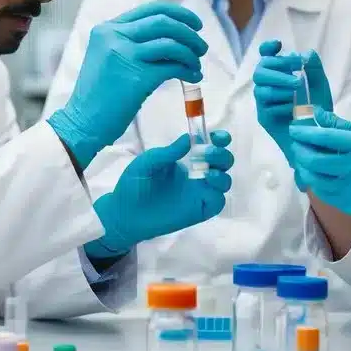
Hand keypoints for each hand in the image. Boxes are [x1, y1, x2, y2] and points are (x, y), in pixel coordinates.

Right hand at [49, 2, 207, 168]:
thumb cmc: (99, 95)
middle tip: (202, 46)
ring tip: (197, 63)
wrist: (83, 122)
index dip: (178, 13)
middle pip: (164, 21)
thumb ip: (129, 41)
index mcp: (107, 29)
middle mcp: (114, 36)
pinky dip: (188, 69)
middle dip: (190, 32)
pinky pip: (173, 66)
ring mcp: (124, 55)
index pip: (150, 9)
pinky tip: (193, 77)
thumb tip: (170, 36)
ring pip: (171, 42)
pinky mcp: (137, 77)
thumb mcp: (107, 56)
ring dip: (192, 51)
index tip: (194, 24)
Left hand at [86, 131, 233, 258]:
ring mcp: (199, 193)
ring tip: (208, 173)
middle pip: (223, 162)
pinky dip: (217, 194)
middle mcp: (197, 174)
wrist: (126, 212)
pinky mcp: (199, 210)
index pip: (210, 146)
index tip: (218, 137)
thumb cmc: (135, 183)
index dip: (219, 140)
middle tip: (208, 154)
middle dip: (222, 155)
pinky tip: (206, 188)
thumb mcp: (149, 162)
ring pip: (224, 182)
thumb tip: (190, 138)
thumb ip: (170, 151)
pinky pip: (217, 202)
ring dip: (222, 175)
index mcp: (187, 159)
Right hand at [252, 41, 333, 167]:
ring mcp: (264, 103)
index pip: (266, 57)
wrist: (318, 134)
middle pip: (260, 71)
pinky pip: (266, 107)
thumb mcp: (320, 85)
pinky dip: (281, 105)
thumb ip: (314, 68)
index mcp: (279, 74)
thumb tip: (306, 53)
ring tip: (298, 90)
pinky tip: (294, 109)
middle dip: (278, 71)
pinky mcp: (265, 117)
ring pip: (261, 89)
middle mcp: (268, 86)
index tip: (278, 45)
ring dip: (281, 87)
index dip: (268, 48)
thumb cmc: (318, 108)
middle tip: (297, 77)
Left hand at [287, 108, 350, 231]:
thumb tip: (316, 113)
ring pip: (317, 181)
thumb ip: (342, 125)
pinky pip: (326, 196)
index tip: (294, 130)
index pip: (327, 137)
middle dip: (300, 152)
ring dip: (304, 170)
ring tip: (302, 161)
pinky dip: (317, 185)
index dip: (305, 133)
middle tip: (295, 146)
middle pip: (316, 161)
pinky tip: (316, 177)